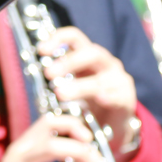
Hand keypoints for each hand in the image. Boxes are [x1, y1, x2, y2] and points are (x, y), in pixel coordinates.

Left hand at [40, 27, 136, 148]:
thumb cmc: (88, 100)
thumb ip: (57, 76)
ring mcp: (119, 80)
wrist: (112, 124)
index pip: (75, 37)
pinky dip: (108, 97)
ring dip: (80, 86)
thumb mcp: (70, 84)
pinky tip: (100, 99)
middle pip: (90, 53)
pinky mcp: (126, 99)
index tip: (41, 50)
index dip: (58, 38)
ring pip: (100, 78)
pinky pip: (118, 96)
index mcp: (89, 55)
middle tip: (49, 74)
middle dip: (68, 62)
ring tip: (61, 94)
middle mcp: (106, 63)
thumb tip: (34, 69)